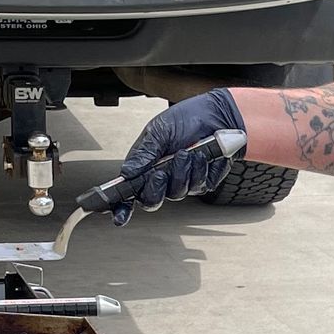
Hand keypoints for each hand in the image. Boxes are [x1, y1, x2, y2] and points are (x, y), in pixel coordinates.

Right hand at [114, 87, 244, 218]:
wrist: (215, 115)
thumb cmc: (184, 120)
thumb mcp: (158, 131)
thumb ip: (143, 153)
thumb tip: (126, 174)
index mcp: (143, 167)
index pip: (128, 193)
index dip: (122, 208)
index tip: (118, 217)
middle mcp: (161, 179)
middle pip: (151, 201)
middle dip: (155, 189)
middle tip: (160, 173)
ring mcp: (182, 183)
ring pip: (177, 193)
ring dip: (181, 173)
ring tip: (185, 152)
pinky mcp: (202, 183)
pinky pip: (198, 186)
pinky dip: (199, 169)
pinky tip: (201, 155)